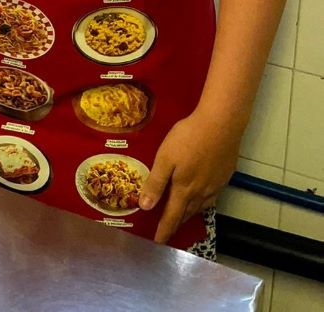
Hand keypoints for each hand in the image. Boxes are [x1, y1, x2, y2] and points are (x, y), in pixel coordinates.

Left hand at [139, 111, 240, 242]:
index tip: (158, 244)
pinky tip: (201, 198)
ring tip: (181, 218)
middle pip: (186, 214)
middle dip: (176, 224)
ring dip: (189, 215)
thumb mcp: (165, 158)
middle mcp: (201, 193)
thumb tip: (145, 206)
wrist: (221, 125)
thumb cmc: (188, 138)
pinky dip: (202, 203)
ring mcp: (215, 185)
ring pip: (200, 207)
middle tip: (168, 232)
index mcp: (184, 190)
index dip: (164, 231)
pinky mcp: (224, 176)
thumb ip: (156, 183)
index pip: (171, 217)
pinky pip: (211, 197)